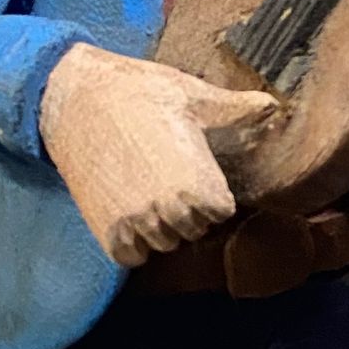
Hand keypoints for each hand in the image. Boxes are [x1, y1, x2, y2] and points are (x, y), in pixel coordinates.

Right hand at [38, 44, 279, 268]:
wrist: (74, 96)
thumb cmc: (138, 91)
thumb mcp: (192, 96)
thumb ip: (235, 110)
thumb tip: (274, 106)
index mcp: (199, 184)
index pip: (221, 213)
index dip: (211, 195)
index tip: (195, 174)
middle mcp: (170, 211)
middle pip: (194, 231)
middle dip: (188, 211)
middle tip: (168, 179)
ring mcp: (136, 223)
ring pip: (163, 244)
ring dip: (160, 227)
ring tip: (147, 191)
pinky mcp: (105, 230)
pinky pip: (131, 256)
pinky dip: (133, 243)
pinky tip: (130, 212)